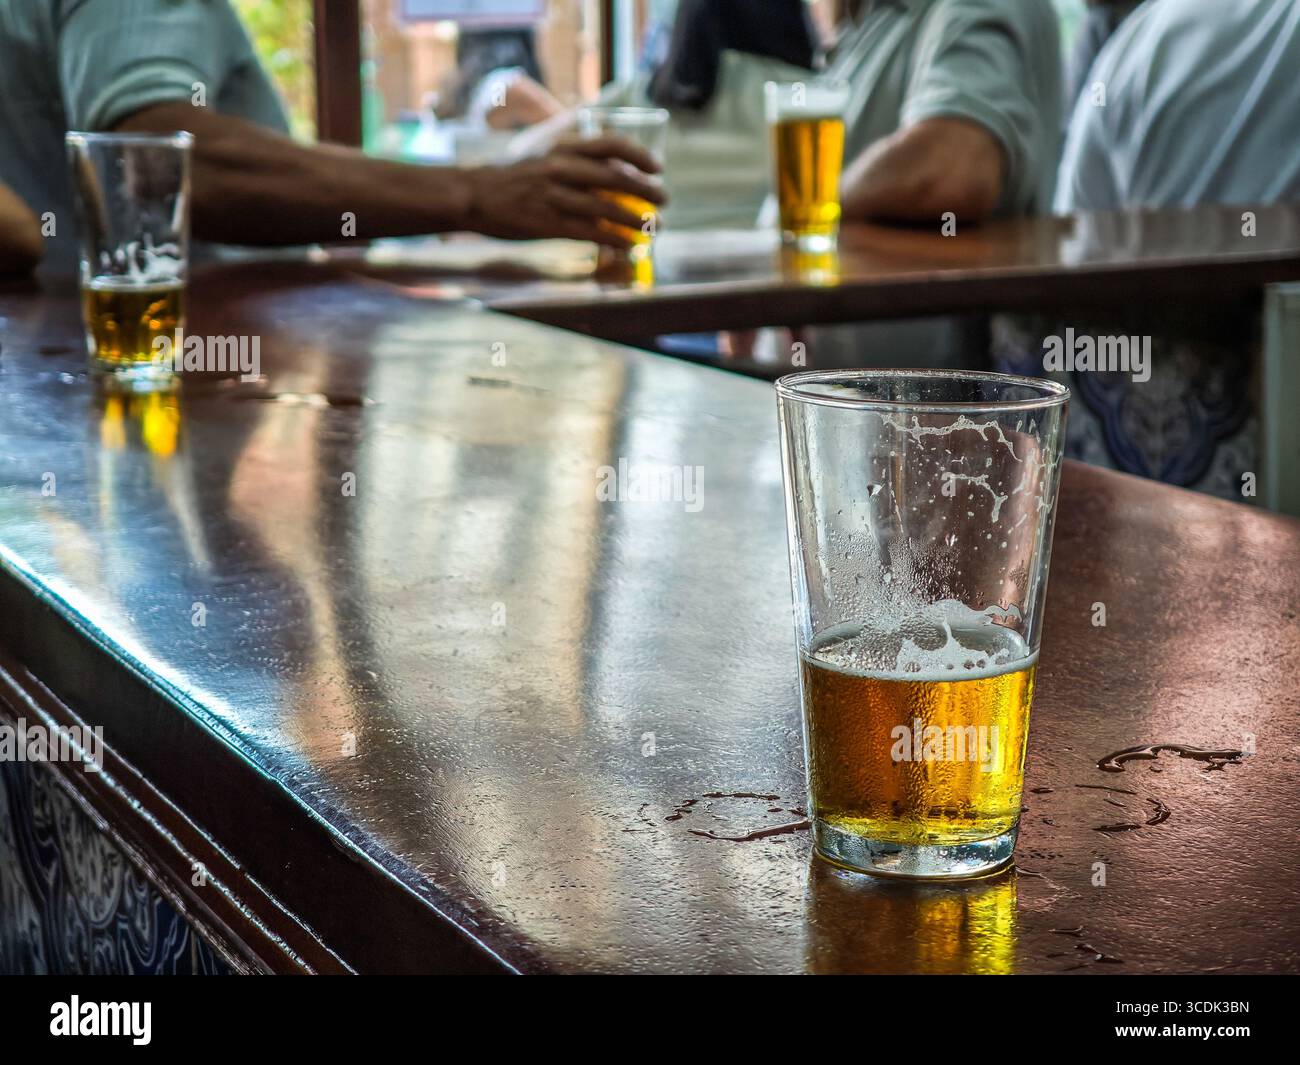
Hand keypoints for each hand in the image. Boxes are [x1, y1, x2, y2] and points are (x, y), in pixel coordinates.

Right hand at [464, 136, 665, 247]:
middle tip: (664, 201)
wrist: (476, 195)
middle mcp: (561, 169)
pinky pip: (590, 233)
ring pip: (606, 208)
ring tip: (655, 228)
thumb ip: (580, 164)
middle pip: (615, 178)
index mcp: (563, 147)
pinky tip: (630, 246)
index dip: (639, 156)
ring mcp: (554, 197)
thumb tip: (620, 177)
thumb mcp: (548, 157)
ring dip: (636, 220)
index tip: (657, 168)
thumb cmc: (517, 178)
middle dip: (646, 191)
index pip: (611, 145)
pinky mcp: (548, 224)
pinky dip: (614, 239)